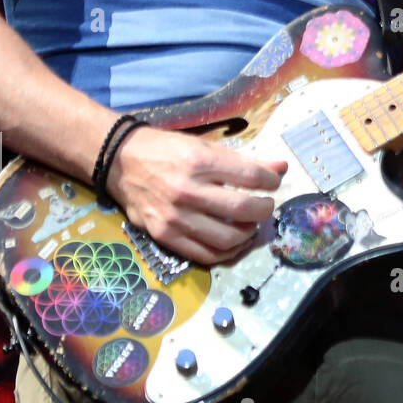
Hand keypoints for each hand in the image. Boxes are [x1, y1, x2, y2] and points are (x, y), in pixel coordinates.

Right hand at [105, 125, 287, 265]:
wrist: (121, 162)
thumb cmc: (167, 150)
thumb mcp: (206, 147)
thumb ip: (244, 161)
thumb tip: (281, 168)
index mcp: (200, 162)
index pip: (251, 176)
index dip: (271, 181)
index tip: (273, 183)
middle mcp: (187, 191)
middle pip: (242, 209)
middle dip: (264, 210)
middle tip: (266, 206)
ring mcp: (175, 217)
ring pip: (226, 238)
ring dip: (248, 234)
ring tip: (251, 225)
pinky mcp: (165, 236)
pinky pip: (204, 254)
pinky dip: (226, 252)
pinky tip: (235, 242)